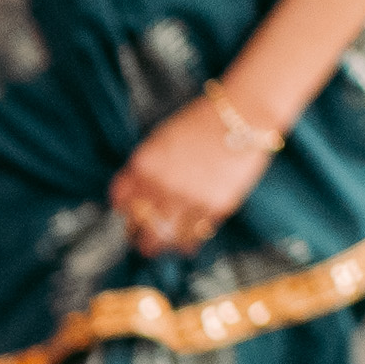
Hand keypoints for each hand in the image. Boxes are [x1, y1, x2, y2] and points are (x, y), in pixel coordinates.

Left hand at [106, 88, 268, 257]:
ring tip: (161, 248)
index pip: (121, 201)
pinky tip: (185, 245)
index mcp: (144, 165)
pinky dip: (187, 243)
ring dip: (161, 244)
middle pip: (139, 225)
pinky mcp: (214, 206)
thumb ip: (145, 166)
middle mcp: (162, 184)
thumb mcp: (162, 138)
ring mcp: (188, 197)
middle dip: (138, 236)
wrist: (243, 115)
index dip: (124, 211)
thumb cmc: (203, 121)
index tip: (128, 217)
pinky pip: (194, 235)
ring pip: (164, 236)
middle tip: (141, 240)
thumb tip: (132, 190)